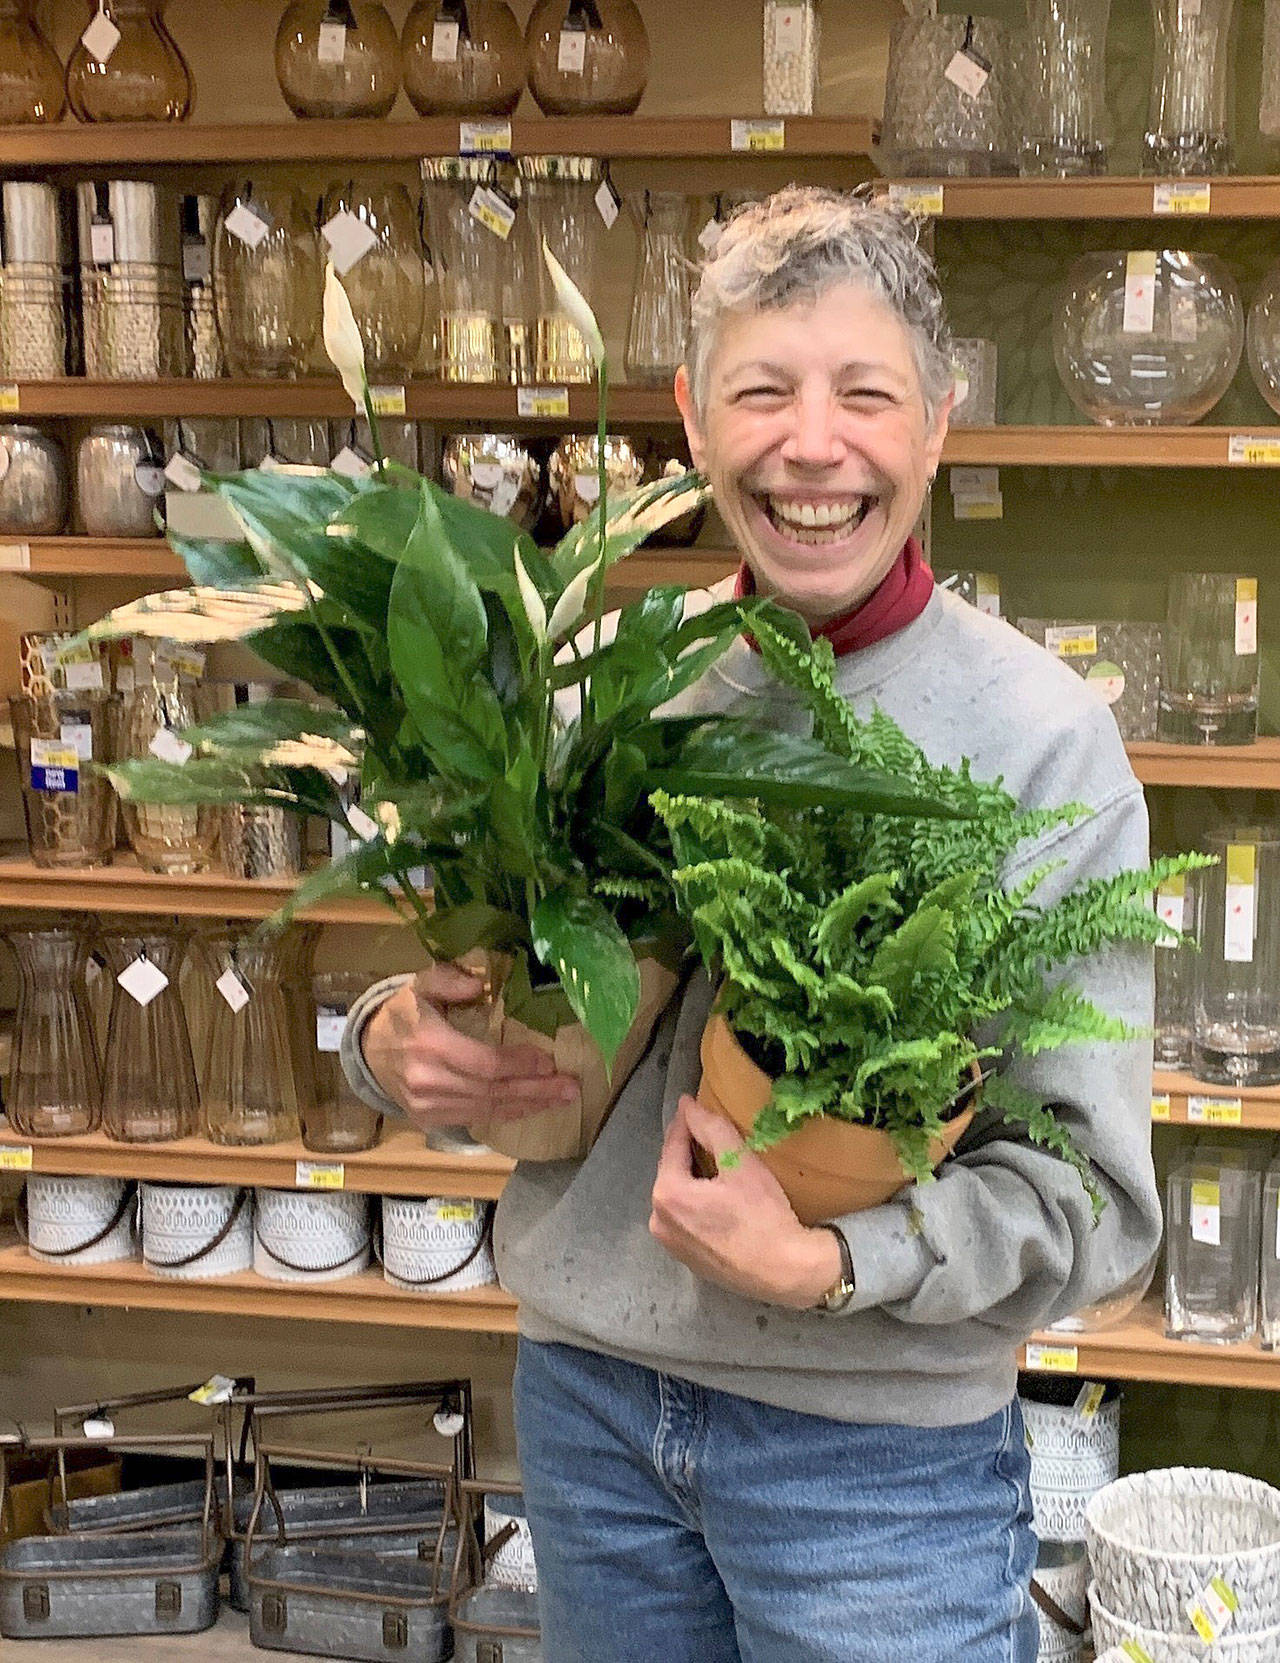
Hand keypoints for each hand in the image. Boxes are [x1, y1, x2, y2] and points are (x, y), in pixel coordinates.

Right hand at [360, 962, 580, 1137]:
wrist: (367, 1051)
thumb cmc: (402, 1014)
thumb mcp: (420, 985)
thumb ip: (450, 979)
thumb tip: (480, 983)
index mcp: (429, 1044)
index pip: (484, 1063)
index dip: (520, 1065)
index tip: (549, 1061)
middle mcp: (428, 1080)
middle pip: (492, 1091)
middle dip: (536, 1091)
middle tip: (571, 1088)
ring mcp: (428, 1105)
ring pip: (487, 1110)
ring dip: (528, 1106)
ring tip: (560, 1100)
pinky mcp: (429, 1120)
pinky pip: (475, 1119)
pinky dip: (506, 1114)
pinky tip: (530, 1107)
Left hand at [648, 1096, 841, 1308]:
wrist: (784, 1271)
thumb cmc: (763, 1215)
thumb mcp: (741, 1163)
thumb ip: (711, 1129)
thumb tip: (686, 1105)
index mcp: (667, 1194)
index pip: (672, 1146)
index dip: (684, 1123)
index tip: (691, 1104)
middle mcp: (659, 1221)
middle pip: (672, 1172)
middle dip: (687, 1151)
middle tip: (706, 1134)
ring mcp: (670, 1244)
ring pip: (678, 1196)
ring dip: (691, 1178)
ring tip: (713, 1164)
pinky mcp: (685, 1259)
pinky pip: (685, 1219)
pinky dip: (696, 1203)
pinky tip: (717, 1198)